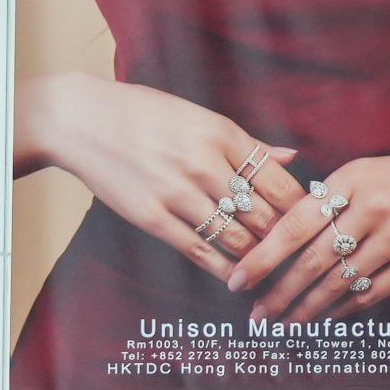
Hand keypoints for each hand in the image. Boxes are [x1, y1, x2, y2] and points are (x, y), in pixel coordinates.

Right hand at [17, 70, 303, 281]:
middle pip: (265, 215)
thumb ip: (248, 143)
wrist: (80, 120)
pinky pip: (200, 250)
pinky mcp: (152, 216)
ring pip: (238, 237)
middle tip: (297, 254)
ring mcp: (177, 192)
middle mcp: (204, 164)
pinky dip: (224, 267)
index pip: (280, 183)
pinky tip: (236, 275)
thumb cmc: (144, 114)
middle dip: (285, 238)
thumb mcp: (200, 117)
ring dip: (257, 256)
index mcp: (223, 135)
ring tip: (270, 266)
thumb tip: (292, 157)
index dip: (301, 210)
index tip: (310, 223)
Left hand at [235, 143, 389, 322]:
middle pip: (311, 260)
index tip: (238, 278)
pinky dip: (346, 307)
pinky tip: (330, 315)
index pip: (293, 224)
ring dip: (307, 307)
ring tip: (287, 322)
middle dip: (278, 292)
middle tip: (257, 313)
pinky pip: (371, 292)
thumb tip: (291, 232)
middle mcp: (371, 208)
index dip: (262, 255)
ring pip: (338, 282)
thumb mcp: (375, 171)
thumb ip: (336, 197)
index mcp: (352, 179)